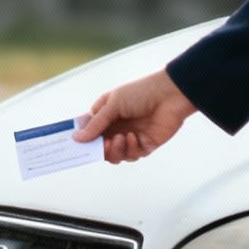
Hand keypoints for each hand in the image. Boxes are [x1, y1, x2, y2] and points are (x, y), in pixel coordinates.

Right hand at [75, 69, 199, 162]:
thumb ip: (96, 123)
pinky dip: (130, 149)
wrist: (171, 95)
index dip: (83, 139)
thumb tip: (77, 138)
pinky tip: (134, 138)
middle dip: (100, 149)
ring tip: (120, 139)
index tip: (76, 145)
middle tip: (103, 145)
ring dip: (115, 151)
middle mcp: (117, 127)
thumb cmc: (141, 93)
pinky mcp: (145, 145)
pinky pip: (132, 156)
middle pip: (100, 147)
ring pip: (115, 156)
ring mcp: (130, 137)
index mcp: (106, 115)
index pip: (89, 131)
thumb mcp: (113, 104)